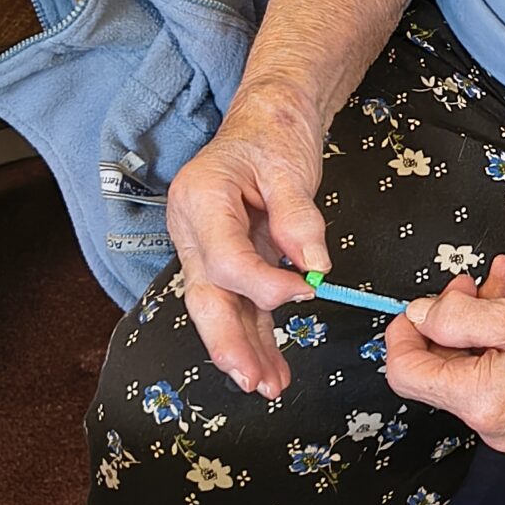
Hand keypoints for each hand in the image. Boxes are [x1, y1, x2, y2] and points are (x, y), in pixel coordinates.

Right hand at [166, 88, 331, 398]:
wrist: (267, 118)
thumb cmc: (274, 134)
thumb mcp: (290, 166)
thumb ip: (298, 215)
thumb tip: (312, 262)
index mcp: (200, 199)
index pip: (225, 259)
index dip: (264, 283)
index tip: (308, 290)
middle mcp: (192, 228)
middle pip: (205, 296)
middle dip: (229, 343)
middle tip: (255, 380)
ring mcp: (205, 247)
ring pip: (218, 308)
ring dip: (243, 349)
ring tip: (268, 386)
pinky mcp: (228, 259)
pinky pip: (239, 303)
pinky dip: (255, 335)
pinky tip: (271, 366)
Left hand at [384, 259, 504, 451]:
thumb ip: (455, 317)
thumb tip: (420, 315)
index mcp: (485, 403)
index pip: (409, 375)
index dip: (401, 334)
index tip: (414, 303)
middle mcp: (497, 424)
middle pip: (441, 371)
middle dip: (446, 320)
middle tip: (466, 281)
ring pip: (470, 366)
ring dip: (475, 320)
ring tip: (496, 279)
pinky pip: (498, 371)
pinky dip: (499, 335)